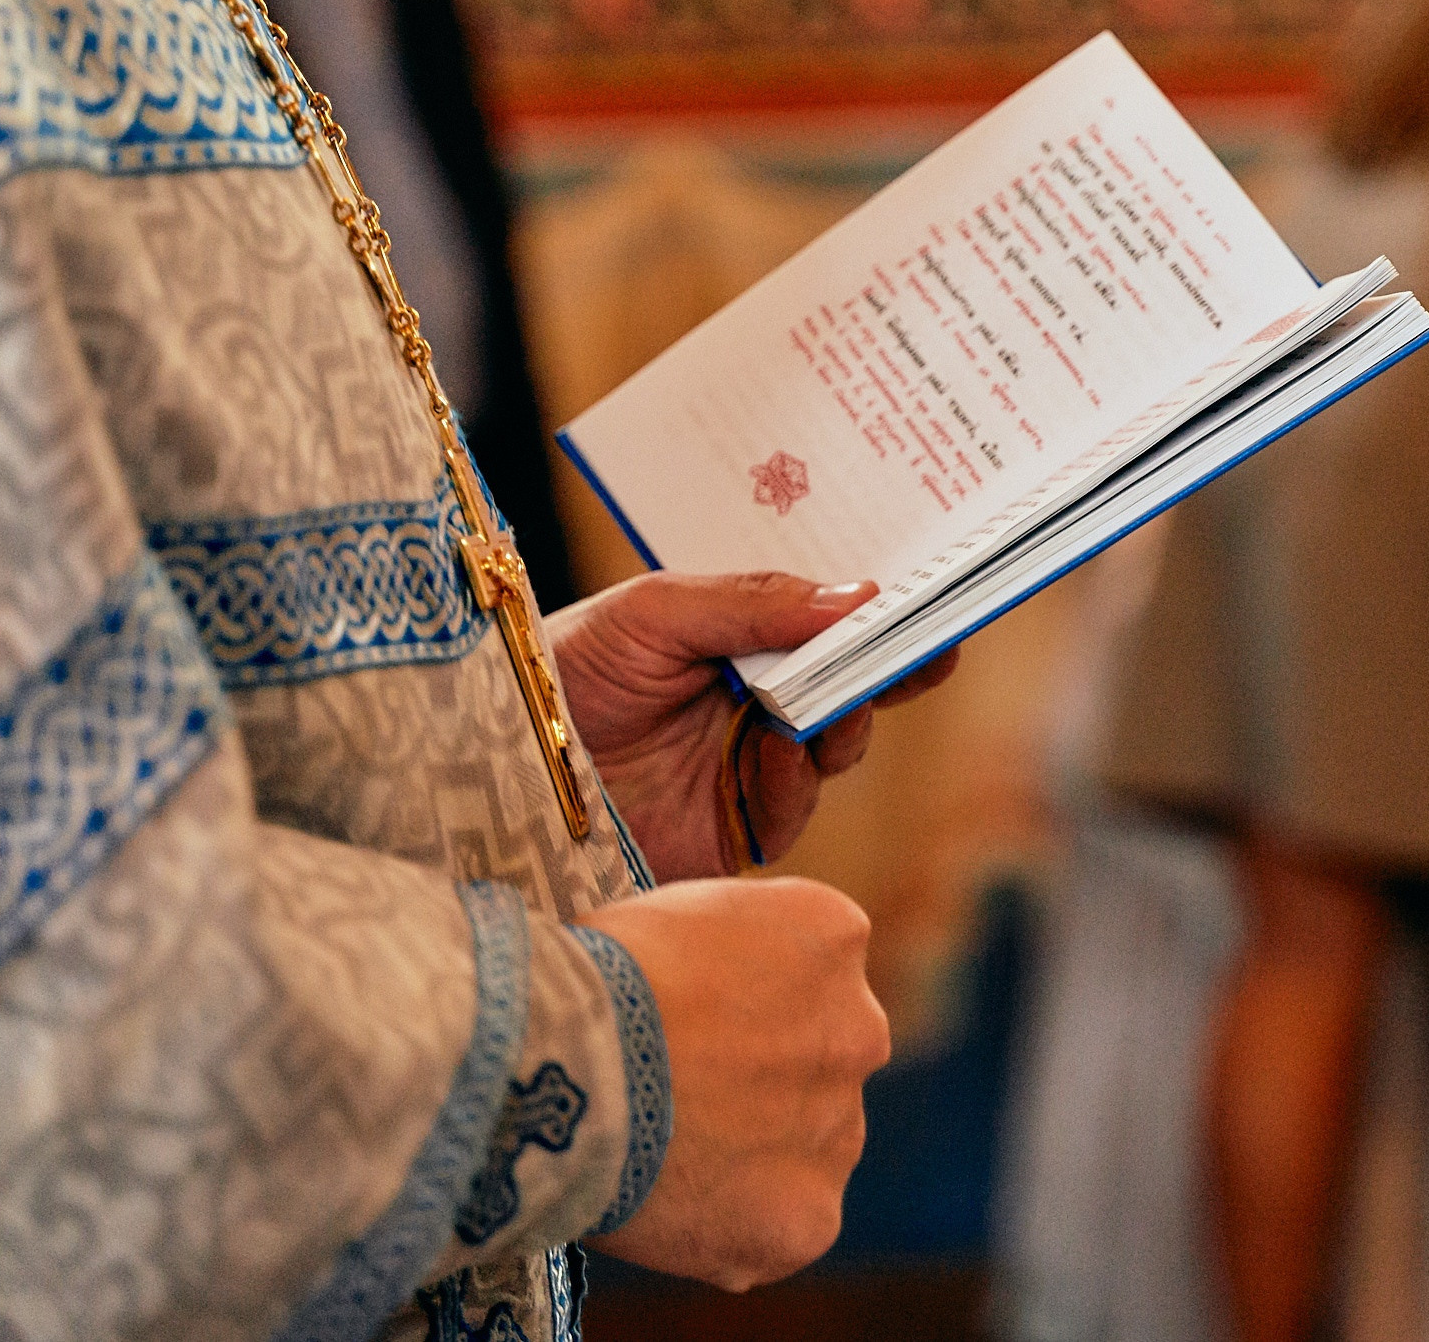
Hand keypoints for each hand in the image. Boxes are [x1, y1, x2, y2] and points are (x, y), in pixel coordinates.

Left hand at [547, 572, 958, 878]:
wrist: (493, 768)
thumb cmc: (561, 670)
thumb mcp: (654, 613)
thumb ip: (754, 603)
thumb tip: (859, 596)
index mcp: (734, 640)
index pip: (826, 628)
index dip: (884, 625)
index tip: (936, 616)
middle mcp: (748, 702)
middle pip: (848, 689)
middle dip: (881, 674)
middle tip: (912, 659)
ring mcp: (741, 768)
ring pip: (833, 751)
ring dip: (838, 726)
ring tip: (813, 711)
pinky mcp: (727, 833)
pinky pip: (791, 811)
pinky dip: (793, 783)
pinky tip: (770, 760)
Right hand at [581, 877, 888, 1288]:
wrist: (569, 1066)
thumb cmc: (595, 977)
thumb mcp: (682, 912)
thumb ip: (728, 948)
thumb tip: (712, 983)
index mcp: (831, 934)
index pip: (810, 970)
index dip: (744, 1001)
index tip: (692, 1020)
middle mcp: (859, 1030)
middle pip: (821, 1062)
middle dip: (766, 1079)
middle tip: (680, 1095)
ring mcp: (841, 1130)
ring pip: (806, 1148)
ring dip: (753, 1154)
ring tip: (661, 1154)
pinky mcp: (809, 1220)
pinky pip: (779, 1231)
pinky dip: (731, 1227)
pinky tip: (666, 1206)